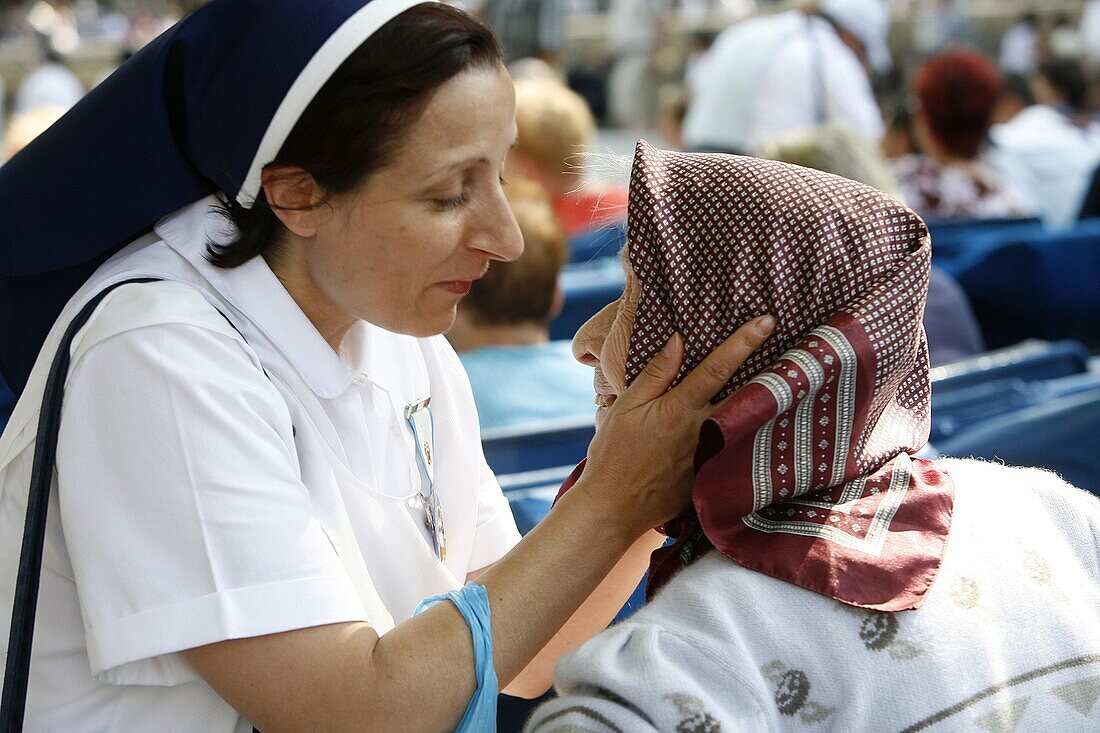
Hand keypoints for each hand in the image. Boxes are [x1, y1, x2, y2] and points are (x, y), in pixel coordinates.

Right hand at [577, 315, 775, 537]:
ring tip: (790, 383)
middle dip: (773, 372)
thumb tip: (679, 340)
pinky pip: (739, 450)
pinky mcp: (714, 477)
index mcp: (679, 409)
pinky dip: (752, 434)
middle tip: (798, 351)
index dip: (743, 342)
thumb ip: (655, 374)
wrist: (613, 507)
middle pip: (746, 396)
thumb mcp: (626, 407)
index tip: (767, 321)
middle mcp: (702, 431)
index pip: (717, 367)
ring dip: (767, 403)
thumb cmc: (613, 454)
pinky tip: (768, 425)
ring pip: (747, 423)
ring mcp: (712, 456)